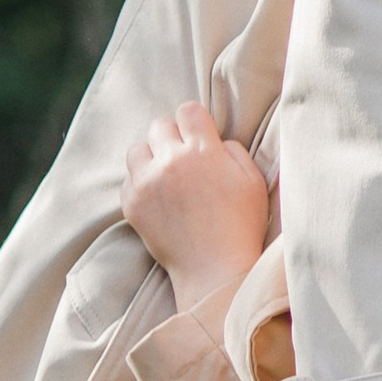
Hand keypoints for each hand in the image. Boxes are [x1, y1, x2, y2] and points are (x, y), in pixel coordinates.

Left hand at [122, 102, 269, 311]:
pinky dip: (140, 184)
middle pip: (159, 125)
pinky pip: (127, 179)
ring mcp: (147, 183)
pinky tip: (158, 198)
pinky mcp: (131, 204)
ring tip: (166, 176)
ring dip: (151, 157)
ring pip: (137, 149)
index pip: (188, 111)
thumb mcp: (253, 180)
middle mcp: (171, 161)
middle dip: (173, 137)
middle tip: (184, 159)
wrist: (214, 270)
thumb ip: (233, 150)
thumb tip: (216, 141)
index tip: (200, 137)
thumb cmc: (241, 225)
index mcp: (203, 151)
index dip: (195, 121)